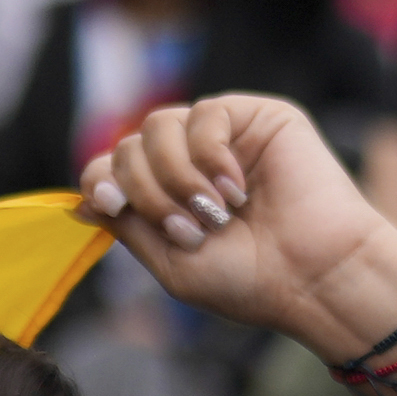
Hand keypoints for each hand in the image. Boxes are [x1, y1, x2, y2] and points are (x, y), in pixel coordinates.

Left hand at [82, 96, 396, 361]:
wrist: (315, 278)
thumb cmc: (252, 281)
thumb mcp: (172, 264)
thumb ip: (129, 226)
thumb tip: (81, 199)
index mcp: (169, 195)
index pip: (112, 168)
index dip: (100, 180)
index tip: (108, 203)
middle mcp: (191, 160)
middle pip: (128, 146)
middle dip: (147, 192)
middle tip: (189, 231)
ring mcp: (222, 136)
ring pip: (157, 126)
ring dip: (176, 177)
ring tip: (215, 215)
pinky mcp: (257, 116)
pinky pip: (204, 114)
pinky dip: (210, 156)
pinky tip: (237, 190)